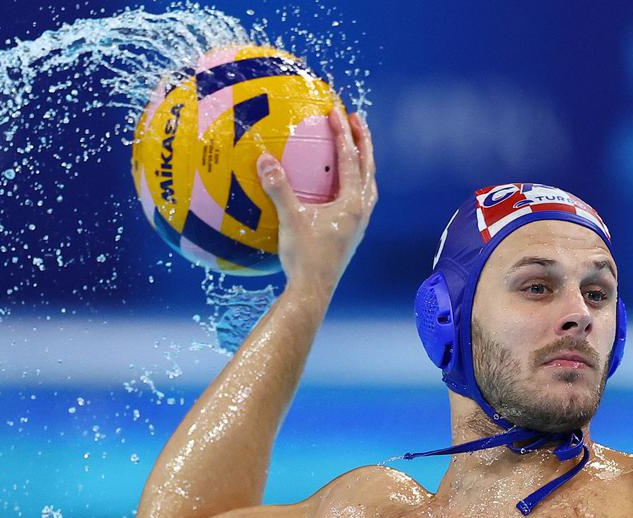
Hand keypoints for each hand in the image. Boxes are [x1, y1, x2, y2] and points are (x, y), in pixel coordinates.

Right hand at [256, 108, 377, 299]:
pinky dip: (353, 184)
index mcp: (352, 204)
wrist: (312, 291)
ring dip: (362, 164)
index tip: (336, 112)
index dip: (343, 133)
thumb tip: (264, 159)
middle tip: (355, 120)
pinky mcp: (351, 235)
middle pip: (367, 168)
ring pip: (367, 185)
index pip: (350, 159)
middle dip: (362, 142)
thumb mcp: (290, 219)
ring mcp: (358, 224)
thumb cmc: (304, 257)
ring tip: (354, 149)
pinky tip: (338, 187)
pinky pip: (358, 200)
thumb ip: (279, 188)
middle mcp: (360, 212)